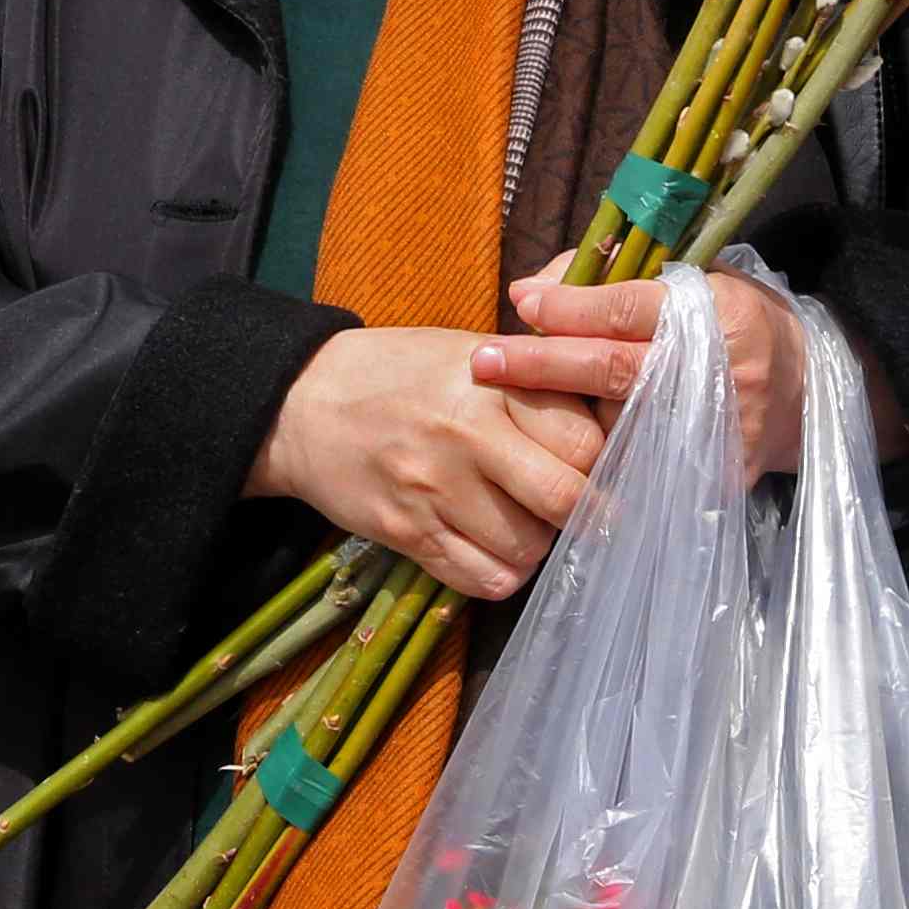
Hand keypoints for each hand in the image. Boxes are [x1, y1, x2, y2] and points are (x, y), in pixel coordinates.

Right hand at [252, 322, 604, 602]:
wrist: (301, 403)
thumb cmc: (401, 372)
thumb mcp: (471, 346)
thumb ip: (542, 358)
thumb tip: (607, 329)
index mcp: (492, 380)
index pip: (586, 438)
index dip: (607, 460)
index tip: (605, 466)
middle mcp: (466, 434)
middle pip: (566, 498)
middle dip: (584, 512)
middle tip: (579, 507)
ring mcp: (434, 488)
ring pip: (527, 548)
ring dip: (538, 544)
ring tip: (525, 521)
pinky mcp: (407, 533)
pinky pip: (482, 579)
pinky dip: (501, 572)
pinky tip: (493, 547)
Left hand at [475, 260, 876, 477]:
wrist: (810, 392)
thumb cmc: (739, 323)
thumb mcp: (700, 280)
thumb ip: (623, 277)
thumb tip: (543, 283)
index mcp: (718, 312)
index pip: (632, 307)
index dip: (573, 306)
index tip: (522, 301)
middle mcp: (717, 371)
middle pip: (615, 368)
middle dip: (542, 364)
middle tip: (483, 359)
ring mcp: (717, 430)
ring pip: (620, 425)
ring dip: (556, 417)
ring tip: (498, 406)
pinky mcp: (715, 476)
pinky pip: (641, 470)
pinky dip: (593, 464)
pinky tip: (546, 459)